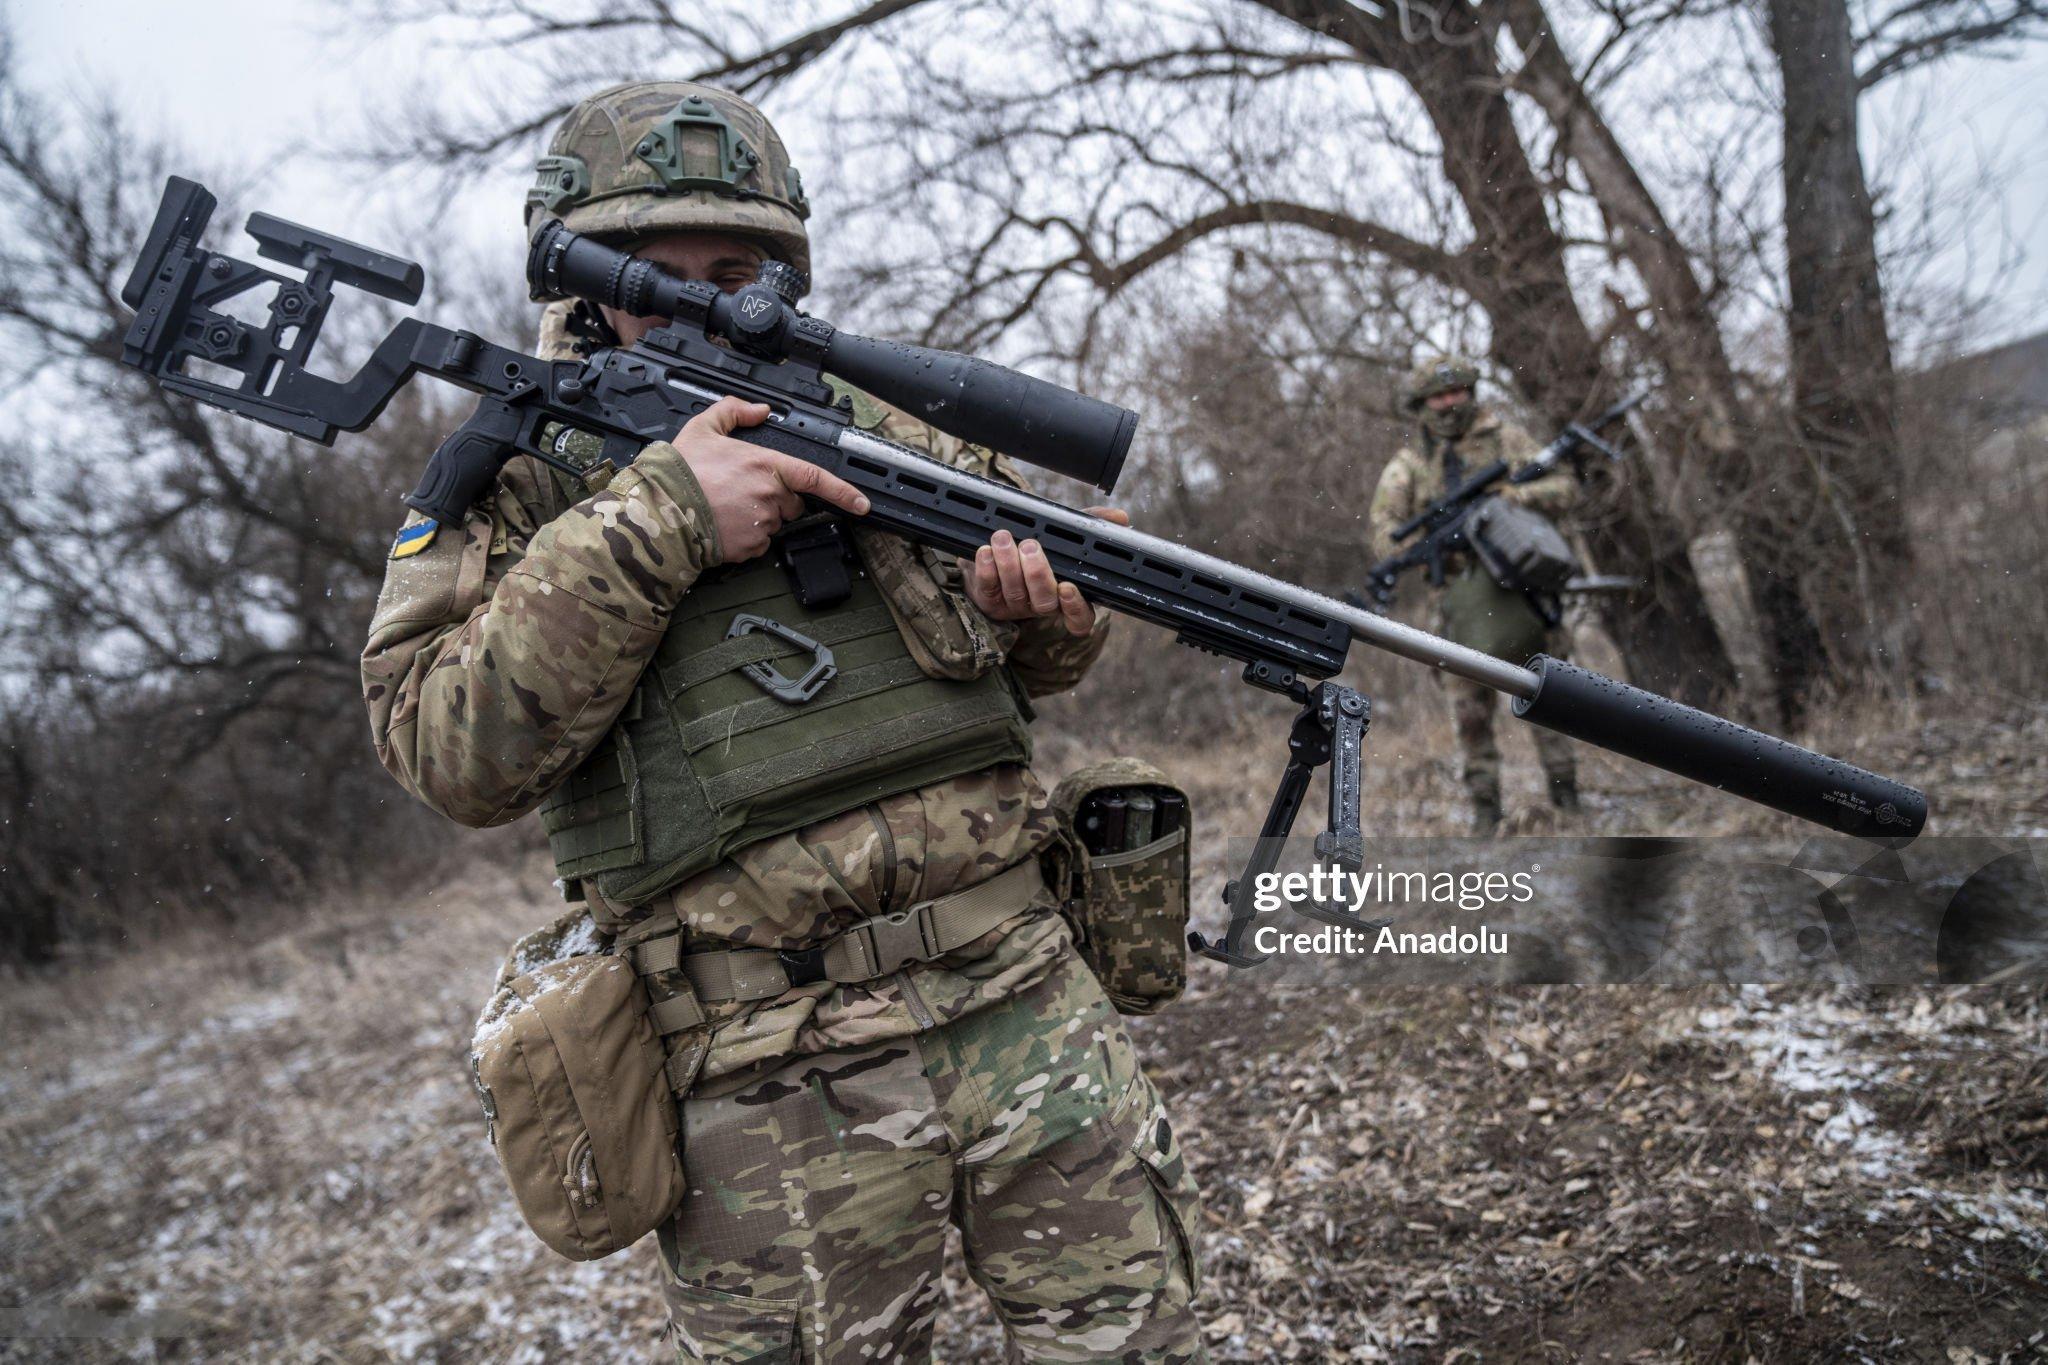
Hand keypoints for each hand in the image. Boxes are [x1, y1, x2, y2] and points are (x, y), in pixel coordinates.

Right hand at [673, 397, 868, 560]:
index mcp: (766, 465)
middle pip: (791, 502)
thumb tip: (758, 409)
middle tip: (742, 490)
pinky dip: (746, 536)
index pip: (815, 477)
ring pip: (773, 522)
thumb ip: (734, 411)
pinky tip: (724, 524)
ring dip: (759, 516)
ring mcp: (762, 524)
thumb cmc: (681, 472)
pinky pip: (758, 543)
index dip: (844, 491)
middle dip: (776, 497)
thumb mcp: (703, 428)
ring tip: (726, 506)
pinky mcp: (750, 547)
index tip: (862, 503)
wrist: (662, 511)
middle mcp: (770, 496)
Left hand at [965, 507, 1128, 635]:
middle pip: (1045, 603)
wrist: (993, 546)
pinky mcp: (989, 600)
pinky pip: (988, 589)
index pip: (1080, 618)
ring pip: (1015, 593)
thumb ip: (1092, 523)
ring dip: (1008, 563)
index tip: (1068, 587)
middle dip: (1037, 573)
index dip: (1075, 608)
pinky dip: (986, 568)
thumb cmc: (1037, 542)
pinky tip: (985, 551)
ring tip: (1003, 537)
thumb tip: (1120, 517)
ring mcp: (1014, 606)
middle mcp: (1042, 604)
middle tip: (1031, 545)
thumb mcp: (1067, 532)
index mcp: (1066, 594)